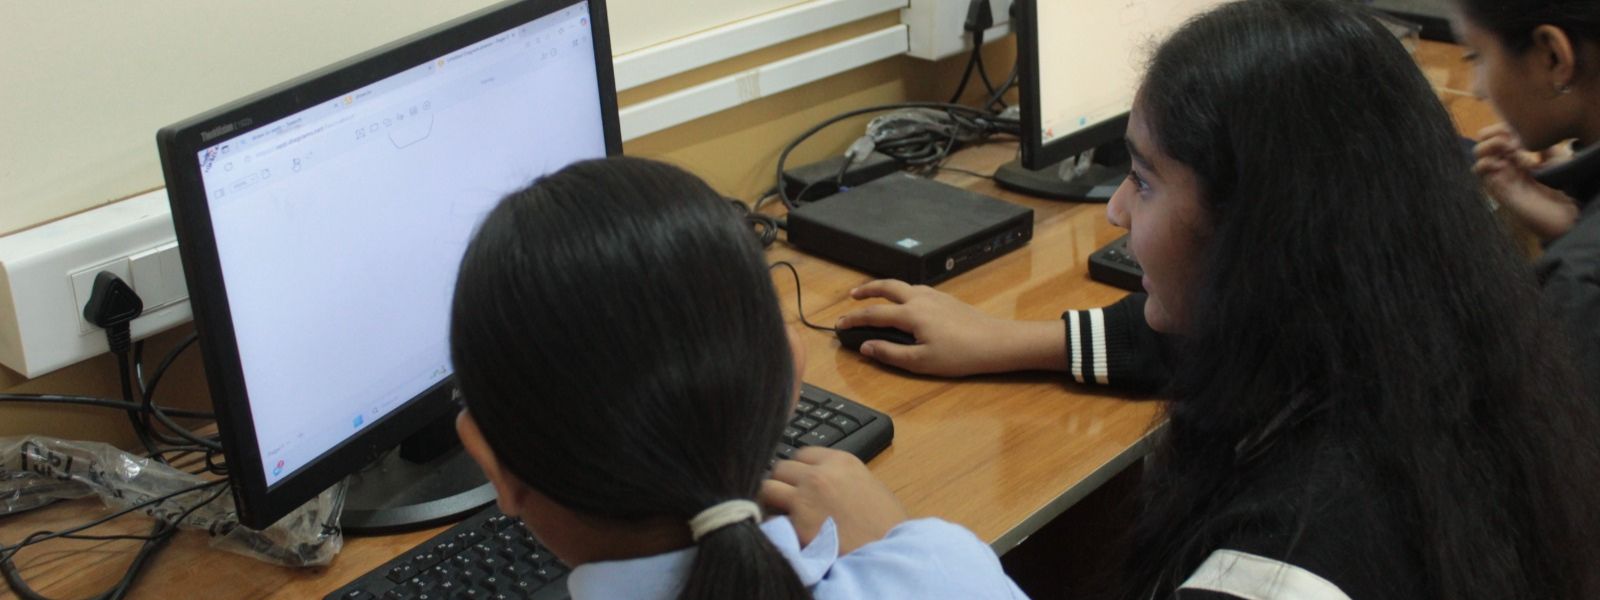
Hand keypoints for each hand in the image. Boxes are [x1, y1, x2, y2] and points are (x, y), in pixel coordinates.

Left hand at [759, 447, 907, 554]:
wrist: (887, 553)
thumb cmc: (887, 524)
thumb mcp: (870, 486)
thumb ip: (843, 478)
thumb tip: (825, 483)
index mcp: (841, 462)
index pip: (802, 453)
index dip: (800, 469)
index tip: (801, 482)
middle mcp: (819, 474)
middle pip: (781, 467)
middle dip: (783, 482)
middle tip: (789, 500)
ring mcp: (804, 498)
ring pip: (768, 487)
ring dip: (772, 500)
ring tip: (782, 514)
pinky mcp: (795, 524)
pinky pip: (770, 518)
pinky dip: (773, 524)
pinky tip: (785, 532)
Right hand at [835, 279, 1064, 376]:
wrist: (996, 342)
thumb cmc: (960, 355)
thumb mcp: (920, 362)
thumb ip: (890, 354)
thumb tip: (866, 347)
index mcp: (910, 314)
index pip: (873, 314)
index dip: (852, 320)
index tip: (839, 325)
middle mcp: (920, 299)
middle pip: (886, 287)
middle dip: (866, 290)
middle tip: (852, 296)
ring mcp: (935, 296)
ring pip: (903, 286)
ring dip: (885, 288)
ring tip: (875, 296)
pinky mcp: (946, 299)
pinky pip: (917, 289)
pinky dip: (902, 292)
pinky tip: (906, 303)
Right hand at [1473, 123, 1578, 240]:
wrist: (1567, 211)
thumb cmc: (1565, 184)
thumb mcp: (1557, 156)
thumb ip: (1541, 143)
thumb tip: (1523, 133)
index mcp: (1520, 157)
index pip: (1499, 136)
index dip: (1501, 127)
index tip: (1515, 128)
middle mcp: (1507, 165)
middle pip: (1484, 143)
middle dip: (1494, 135)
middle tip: (1512, 140)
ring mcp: (1502, 177)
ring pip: (1479, 156)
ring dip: (1490, 147)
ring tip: (1510, 150)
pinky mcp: (1498, 190)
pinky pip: (1481, 174)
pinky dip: (1486, 164)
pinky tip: (1503, 164)